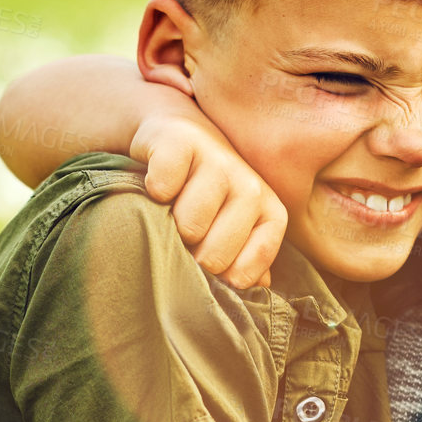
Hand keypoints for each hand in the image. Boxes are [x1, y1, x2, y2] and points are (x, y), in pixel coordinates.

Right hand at [129, 109, 286, 288]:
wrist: (176, 136)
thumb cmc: (205, 195)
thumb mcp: (230, 229)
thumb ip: (245, 260)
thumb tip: (259, 285)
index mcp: (268, 213)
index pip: (245, 272)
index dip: (220, 278)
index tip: (209, 268)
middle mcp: (250, 187)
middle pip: (215, 256)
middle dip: (191, 255)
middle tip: (183, 237)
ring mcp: (218, 161)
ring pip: (190, 226)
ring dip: (169, 227)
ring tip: (169, 213)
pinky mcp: (181, 141)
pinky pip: (163, 187)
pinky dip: (153, 192)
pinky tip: (154, 188)